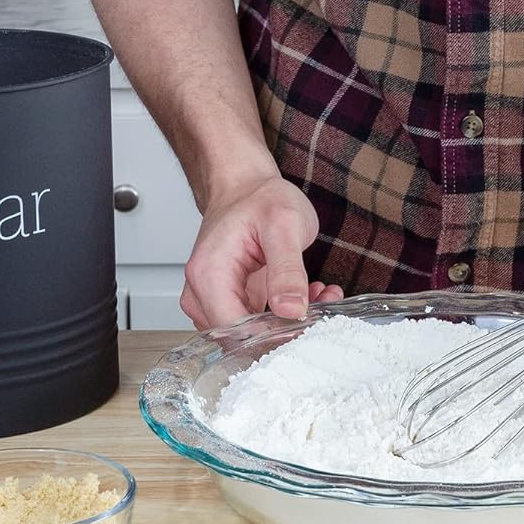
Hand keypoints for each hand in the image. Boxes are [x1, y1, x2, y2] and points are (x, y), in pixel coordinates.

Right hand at [180, 172, 343, 329]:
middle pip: (240, 337)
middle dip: (285, 329)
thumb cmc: (259, 198)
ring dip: (289, 322)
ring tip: (318, 296)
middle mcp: (203, 292)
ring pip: (251, 333)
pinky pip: (256, 322)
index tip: (307, 325)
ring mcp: (213, 299)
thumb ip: (287, 271)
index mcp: (209, 275)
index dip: (272, 335)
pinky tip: (308, 294)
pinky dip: (285, 314)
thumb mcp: (284, 226)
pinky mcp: (229, 300)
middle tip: (321, 308)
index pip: (234, 329)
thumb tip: (291, 310)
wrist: (247, 186)